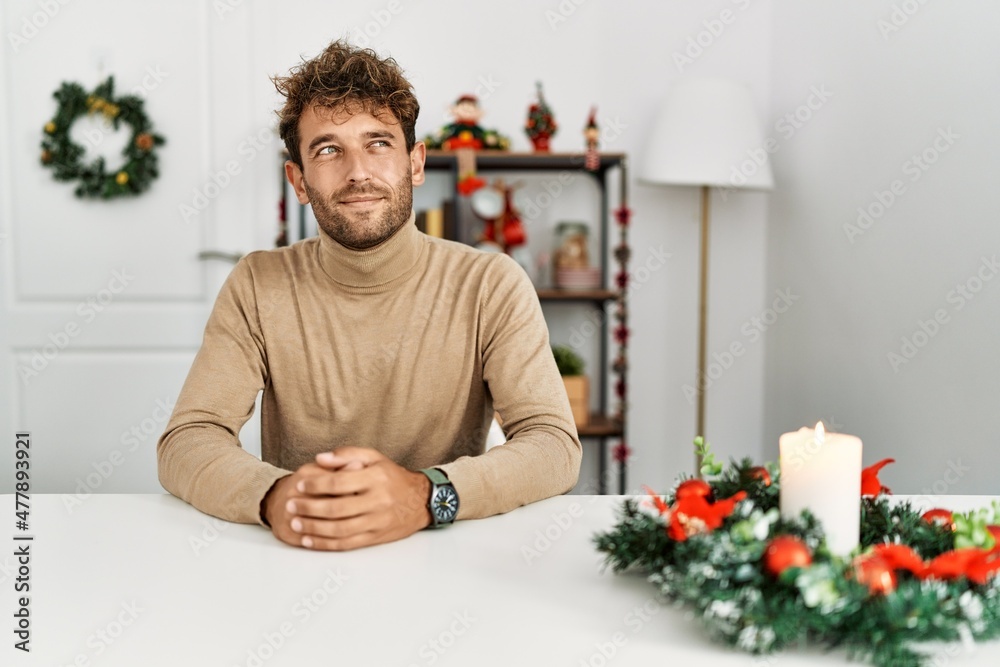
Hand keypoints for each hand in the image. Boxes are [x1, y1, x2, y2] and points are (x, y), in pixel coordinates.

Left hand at [267, 447, 432, 550]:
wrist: (421, 500)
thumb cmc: (393, 477)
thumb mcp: (375, 458)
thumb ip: (347, 455)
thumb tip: (320, 458)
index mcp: (376, 478)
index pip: (339, 482)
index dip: (316, 485)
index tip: (300, 485)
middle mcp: (378, 500)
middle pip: (336, 508)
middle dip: (309, 508)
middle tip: (290, 504)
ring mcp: (377, 521)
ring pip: (340, 529)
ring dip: (313, 528)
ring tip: (295, 523)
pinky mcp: (376, 537)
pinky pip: (347, 544)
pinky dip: (325, 544)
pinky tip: (309, 541)